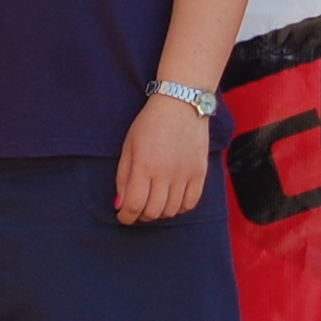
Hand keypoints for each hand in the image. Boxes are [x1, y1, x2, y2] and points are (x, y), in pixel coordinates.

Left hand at [113, 91, 213, 222]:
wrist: (181, 104)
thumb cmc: (150, 123)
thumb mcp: (129, 146)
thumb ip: (123, 176)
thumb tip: (120, 205)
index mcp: (144, 164)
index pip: (134, 204)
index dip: (126, 216)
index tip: (123, 216)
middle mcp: (166, 172)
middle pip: (153, 211)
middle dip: (141, 216)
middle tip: (137, 209)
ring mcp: (185, 173)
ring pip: (172, 210)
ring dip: (159, 212)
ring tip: (154, 202)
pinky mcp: (200, 172)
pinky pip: (191, 203)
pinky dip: (179, 208)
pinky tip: (172, 200)